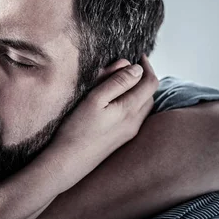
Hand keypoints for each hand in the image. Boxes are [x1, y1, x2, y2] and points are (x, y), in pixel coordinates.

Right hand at [43, 55, 157, 187]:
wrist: (67, 163)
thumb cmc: (77, 129)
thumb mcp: (95, 99)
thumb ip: (117, 82)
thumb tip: (137, 69)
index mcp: (130, 110)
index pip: (151, 83)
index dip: (148, 66)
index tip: (139, 55)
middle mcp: (135, 123)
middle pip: (149, 94)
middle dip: (142, 78)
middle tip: (123, 68)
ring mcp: (129, 133)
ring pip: (142, 106)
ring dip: (137, 91)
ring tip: (118, 83)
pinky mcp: (121, 140)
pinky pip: (134, 116)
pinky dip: (131, 103)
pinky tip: (114, 103)